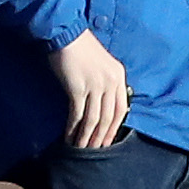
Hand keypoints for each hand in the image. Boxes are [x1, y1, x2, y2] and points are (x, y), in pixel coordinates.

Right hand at [54, 27, 131, 149]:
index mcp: (119, 76)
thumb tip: (102, 107)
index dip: (114, 128)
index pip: (122, 109)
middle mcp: (111, 82)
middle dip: (101, 137)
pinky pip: (77, 115)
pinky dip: (73, 129)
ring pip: (94, 119)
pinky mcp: (78, 88)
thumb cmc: (82, 50)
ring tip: (80, 150)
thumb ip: (106, 84)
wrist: (67, 35)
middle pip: (109, 118)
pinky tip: (68, 138)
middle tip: (93, 152)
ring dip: (86, 137)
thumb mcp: (102, 66)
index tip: (107, 142)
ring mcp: (95, 85)